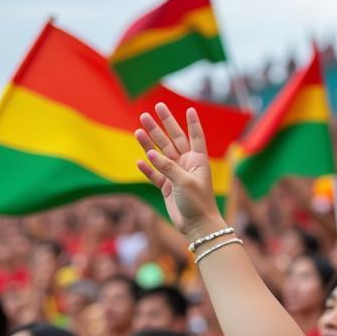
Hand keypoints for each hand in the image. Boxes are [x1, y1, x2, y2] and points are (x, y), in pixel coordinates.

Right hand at [134, 104, 223, 241]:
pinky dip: (147, 168)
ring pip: (160, 155)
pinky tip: (139, 160)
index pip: (195, 137)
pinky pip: (155, 175)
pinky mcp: (167, 188)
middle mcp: (186, 165)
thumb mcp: (185, 182)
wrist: (198, 226)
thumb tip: (150, 153)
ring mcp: (176, 176)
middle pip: (173, 140)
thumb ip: (168, 167)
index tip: (190, 109)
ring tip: (138, 128)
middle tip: (153, 109)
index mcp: (197, 160)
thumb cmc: (198, 203)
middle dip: (163, 125)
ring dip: (150, 142)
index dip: (193, 123)